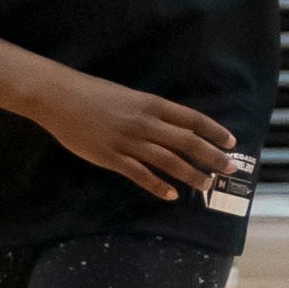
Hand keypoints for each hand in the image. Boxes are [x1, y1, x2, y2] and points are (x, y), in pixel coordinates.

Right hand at [40, 74, 234, 201]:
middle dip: (212, 156)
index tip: (230, 142)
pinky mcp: (111, 157)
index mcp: (151, 104)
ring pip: (168, 161)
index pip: (192, 119)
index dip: (214, 131)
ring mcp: (128, 141)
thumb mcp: (129, 96)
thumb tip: (175, 126)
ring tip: (207, 185)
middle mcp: (145, 123)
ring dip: (191, 174)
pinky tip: (172, 194)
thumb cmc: (93, 93)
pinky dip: (158, 185)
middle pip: (187, 142)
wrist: (58, 96)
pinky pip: (140, 175)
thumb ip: (151, 111)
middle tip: (230, 168)